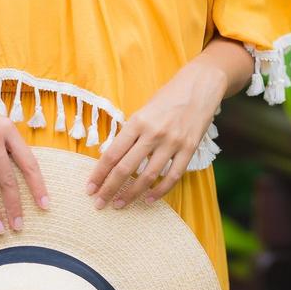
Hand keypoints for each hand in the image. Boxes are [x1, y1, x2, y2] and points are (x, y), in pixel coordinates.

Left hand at [84, 61, 225, 209]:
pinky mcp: (189, 148)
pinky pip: (173, 176)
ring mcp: (173, 142)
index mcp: (138, 121)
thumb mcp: (144, 109)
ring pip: (148, 176)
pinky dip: (160, 191)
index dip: (99, 174)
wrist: (201, 84)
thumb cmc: (168, 97)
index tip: (90, 188)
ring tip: (120, 204)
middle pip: (125, 168)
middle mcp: (153, 133)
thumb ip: (131, 132)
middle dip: (109, 189)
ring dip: (131, 194)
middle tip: (99, 203)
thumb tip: (114, 157)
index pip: (112, 154)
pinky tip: (148, 199)